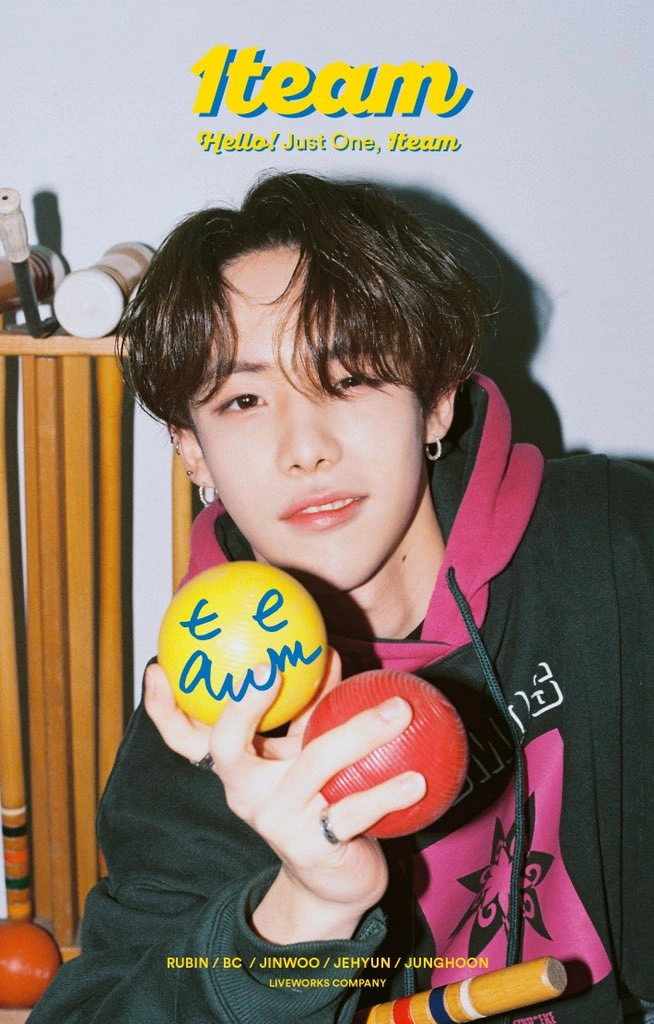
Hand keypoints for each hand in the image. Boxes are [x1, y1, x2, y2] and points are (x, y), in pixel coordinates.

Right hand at [145, 653, 425, 941]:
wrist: (331, 882)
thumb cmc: (317, 799)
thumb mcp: (305, 754)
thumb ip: (311, 709)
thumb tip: (329, 653)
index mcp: (237, 768)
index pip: (187, 738)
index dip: (166, 707)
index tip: (160, 668)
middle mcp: (246, 793)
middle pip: (229, 746)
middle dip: (243, 706)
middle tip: (271, 667)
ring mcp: (277, 821)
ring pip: (314, 763)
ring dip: (361, 732)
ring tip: (399, 710)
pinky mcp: (312, 848)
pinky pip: (353, 810)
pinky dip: (387, 792)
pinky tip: (417, 780)